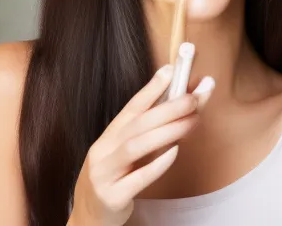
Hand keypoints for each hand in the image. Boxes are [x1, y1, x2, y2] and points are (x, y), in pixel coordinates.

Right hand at [68, 66, 214, 225]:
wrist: (88, 217)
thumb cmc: (110, 181)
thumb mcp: (121, 155)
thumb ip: (143, 137)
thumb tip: (173, 113)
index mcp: (108, 137)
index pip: (131, 107)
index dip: (151, 87)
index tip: (171, 70)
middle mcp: (103, 150)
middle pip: (137, 123)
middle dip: (168, 107)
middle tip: (194, 96)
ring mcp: (105, 173)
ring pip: (135, 146)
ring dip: (166, 130)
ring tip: (191, 119)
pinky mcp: (112, 196)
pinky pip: (136, 179)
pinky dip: (155, 165)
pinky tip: (173, 153)